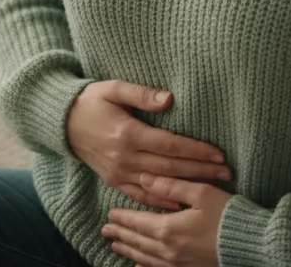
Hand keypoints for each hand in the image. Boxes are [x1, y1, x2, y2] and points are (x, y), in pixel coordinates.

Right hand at [66, 81, 229, 210]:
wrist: (62, 122)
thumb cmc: (91, 101)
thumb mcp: (113, 89)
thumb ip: (141, 93)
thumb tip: (169, 99)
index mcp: (128, 134)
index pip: (170, 145)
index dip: (196, 150)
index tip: (219, 153)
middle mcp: (124, 157)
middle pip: (170, 168)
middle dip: (201, 170)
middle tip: (227, 172)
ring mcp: (118, 172)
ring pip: (159, 184)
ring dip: (188, 186)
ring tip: (214, 186)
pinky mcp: (114, 180)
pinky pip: (141, 195)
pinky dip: (162, 201)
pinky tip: (181, 202)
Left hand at [103, 174, 229, 265]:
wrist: (253, 243)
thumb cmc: (228, 214)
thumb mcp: (200, 192)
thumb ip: (170, 186)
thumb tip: (144, 178)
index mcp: (169, 229)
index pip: (137, 223)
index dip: (123, 218)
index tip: (110, 213)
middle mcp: (169, 250)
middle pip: (137, 241)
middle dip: (120, 234)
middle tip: (105, 229)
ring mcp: (178, 263)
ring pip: (145, 257)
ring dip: (129, 250)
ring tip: (116, 245)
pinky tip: (138, 266)